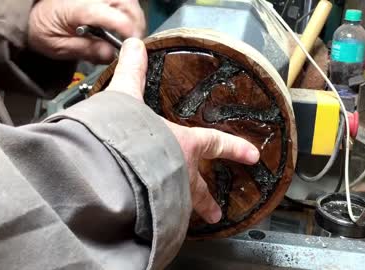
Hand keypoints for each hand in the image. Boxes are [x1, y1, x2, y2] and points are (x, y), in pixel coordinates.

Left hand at [28, 0, 144, 62]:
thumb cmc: (44, 28)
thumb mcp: (58, 46)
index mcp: (80, 7)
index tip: (133, 50)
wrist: (34, 14)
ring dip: (135, 20)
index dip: (130, 35)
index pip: (116, 19)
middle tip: (134, 47)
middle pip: (129, 8)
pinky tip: (124, 27)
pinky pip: (126, 2)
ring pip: (131, 3)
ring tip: (129, 37)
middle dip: (136, 28)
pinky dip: (130, 15)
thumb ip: (86, 50)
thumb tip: (111, 54)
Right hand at [104, 38, 260, 223]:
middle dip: (207, 199)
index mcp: (183, 144)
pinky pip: (160, 216)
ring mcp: (168, 194)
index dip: (235, 148)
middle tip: (216, 211)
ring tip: (193, 221)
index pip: (216, 143)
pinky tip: (157, 225)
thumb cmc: (127, 135)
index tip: (252, 155)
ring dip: (187, 211)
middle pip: (198, 187)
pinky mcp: (149, 211)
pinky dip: (161, 219)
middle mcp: (180, 171)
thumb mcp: (127, 97)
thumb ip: (133, 72)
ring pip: (182, 205)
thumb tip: (134, 46)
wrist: (111, 167)